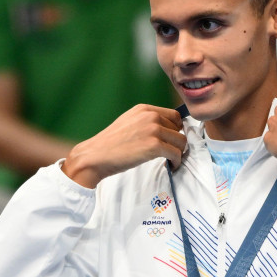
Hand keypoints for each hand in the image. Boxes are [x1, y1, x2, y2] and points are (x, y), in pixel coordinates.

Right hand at [61, 104, 185, 187]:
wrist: (95, 156)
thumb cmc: (110, 144)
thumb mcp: (128, 122)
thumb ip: (146, 121)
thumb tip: (167, 130)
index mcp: (144, 109)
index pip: (174, 116)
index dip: (175, 130)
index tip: (171, 141)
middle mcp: (151, 116)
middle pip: (180, 129)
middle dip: (176, 142)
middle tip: (170, 154)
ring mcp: (153, 130)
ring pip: (181, 142)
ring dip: (178, 153)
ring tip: (170, 161)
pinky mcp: (154, 146)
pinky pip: (176, 154)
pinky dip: (176, 162)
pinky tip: (170, 166)